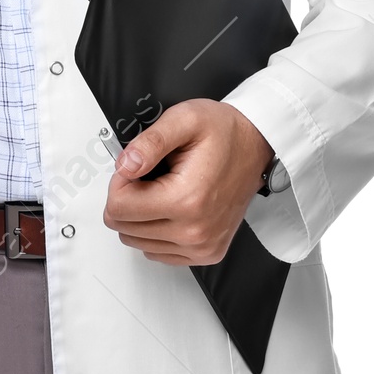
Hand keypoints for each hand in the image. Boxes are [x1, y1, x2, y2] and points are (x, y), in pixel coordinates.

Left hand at [103, 100, 273, 265]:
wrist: (255, 145)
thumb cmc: (225, 132)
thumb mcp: (184, 119)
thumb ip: (149, 142)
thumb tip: (125, 165)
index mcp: (187, 200)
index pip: (119, 209)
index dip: (118, 182)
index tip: (134, 167)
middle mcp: (195, 231)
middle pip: (125, 228)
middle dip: (127, 198)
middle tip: (148, 174)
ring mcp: (202, 246)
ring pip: (138, 242)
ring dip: (140, 215)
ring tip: (162, 188)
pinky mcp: (206, 253)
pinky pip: (158, 252)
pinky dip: (154, 230)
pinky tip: (169, 206)